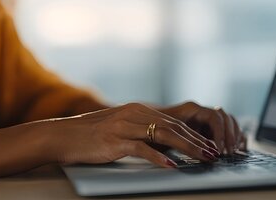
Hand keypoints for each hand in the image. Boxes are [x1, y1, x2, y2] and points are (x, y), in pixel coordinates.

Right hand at [47, 103, 220, 167]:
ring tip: (201, 158)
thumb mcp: (121, 128)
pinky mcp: (115, 140)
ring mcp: (124, 126)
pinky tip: (171, 165)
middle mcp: (134, 114)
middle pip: (173, 127)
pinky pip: (142, 148)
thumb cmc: (91, 135)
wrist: (63, 135)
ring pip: (163, 135)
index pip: (173, 122)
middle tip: (213, 153)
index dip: (193, 134)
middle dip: (196, 141)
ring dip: (186, 148)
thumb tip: (167, 145)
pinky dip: (159, 157)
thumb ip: (142, 132)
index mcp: (137, 110)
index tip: (208, 146)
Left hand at [160, 101, 246, 154]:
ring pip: (229, 121)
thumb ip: (178, 139)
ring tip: (232, 152)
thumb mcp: (163, 133)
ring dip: (234, 136)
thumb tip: (193, 151)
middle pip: (225, 117)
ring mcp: (206, 119)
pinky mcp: (208, 128)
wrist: (146, 125)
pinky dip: (234, 136)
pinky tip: (238, 148)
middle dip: (230, 135)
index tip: (219, 149)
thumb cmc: (153, 128)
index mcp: (192, 109)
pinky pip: (228, 128)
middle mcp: (201, 112)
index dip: (220, 133)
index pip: (214, 117)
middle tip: (228, 153)